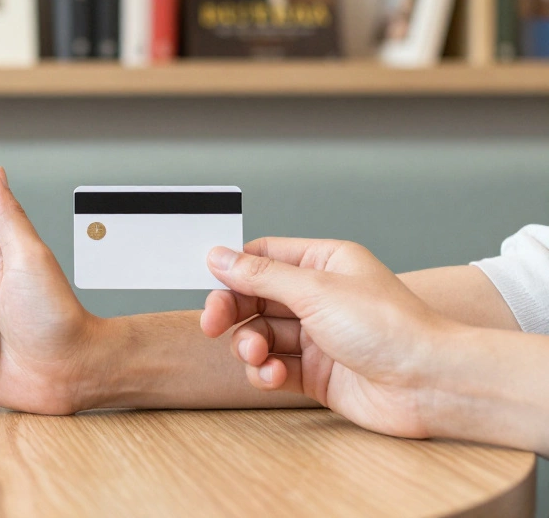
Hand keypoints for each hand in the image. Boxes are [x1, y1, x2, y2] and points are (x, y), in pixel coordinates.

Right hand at [200, 238, 453, 438]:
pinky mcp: (317, 374)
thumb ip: (260, 275)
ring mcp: (318, 336)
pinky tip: (273, 375)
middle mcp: (320, 297)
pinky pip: (274, 367)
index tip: (209, 284)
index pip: (264, 257)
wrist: (431, 384)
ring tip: (258, 355)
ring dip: (250, 345)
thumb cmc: (389, 327)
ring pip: (260, 334)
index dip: (233, 270)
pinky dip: (265, 372)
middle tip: (212, 324)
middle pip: (254, 298)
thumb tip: (218, 256)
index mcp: (324, 264)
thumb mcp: (315, 291)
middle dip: (233, 312)